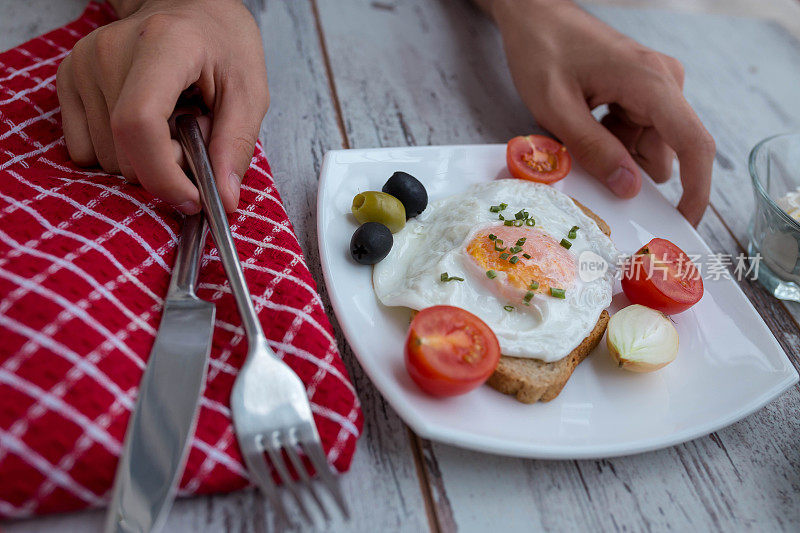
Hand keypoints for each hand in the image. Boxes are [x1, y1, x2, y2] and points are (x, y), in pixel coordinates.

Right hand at [56, 0, 268, 213]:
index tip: (193, 199)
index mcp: (163, 44)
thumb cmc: (223, 46)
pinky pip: (87, 153)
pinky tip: (147, 121)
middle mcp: (110, 52)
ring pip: (108, 161)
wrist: (191, 10)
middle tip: (195, 132)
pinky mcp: (68, 80)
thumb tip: (223, 201)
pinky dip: (122, 152)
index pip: (139, 124)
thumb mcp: (249, 93)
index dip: (164, 176)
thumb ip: (235, 146)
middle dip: (168, 165)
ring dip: (148, 158)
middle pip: (126, 154)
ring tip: (173, 120)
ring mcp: (82, 65)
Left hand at [489, 0, 714, 224]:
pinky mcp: (643, 92)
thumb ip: (593, 149)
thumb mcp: (557, 108)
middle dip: (631, 171)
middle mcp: (665, 82)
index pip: (693, 143)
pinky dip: (613, 143)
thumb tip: (630, 188)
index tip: (684, 222)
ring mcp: (656, 87)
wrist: (535, 15)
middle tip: (588, 168)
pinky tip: (584, 126)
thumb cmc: (542, 51)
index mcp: (651, 83)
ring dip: (617, 156)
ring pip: (649, 147)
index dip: (697, 189)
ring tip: (578, 135)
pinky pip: (637, 135)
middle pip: (666, 151)